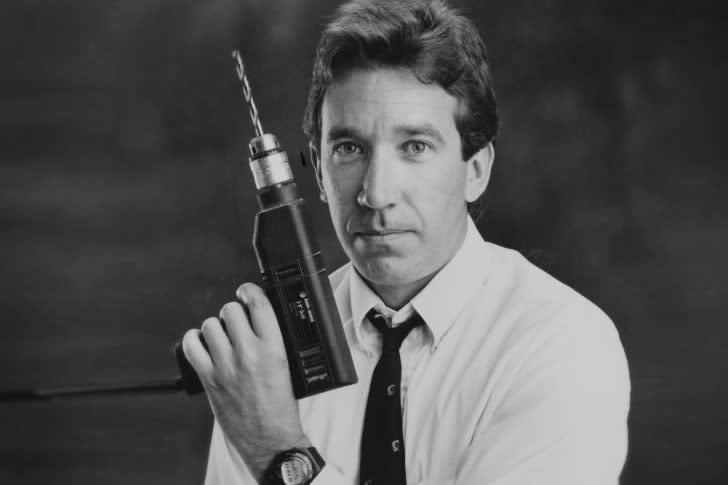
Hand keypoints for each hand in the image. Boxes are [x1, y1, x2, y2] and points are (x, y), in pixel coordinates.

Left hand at [182, 283, 310, 480]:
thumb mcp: (288, 366)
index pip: (258, 303)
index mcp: (274, 348)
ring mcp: (226, 366)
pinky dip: (193, 341)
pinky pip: (191, 346)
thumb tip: (259, 318)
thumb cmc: (282, 407)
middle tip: (236, 323)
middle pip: (229, 310)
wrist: (271, 439)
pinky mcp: (210, 379)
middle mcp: (249, 353)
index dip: (249, 291)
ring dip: (214, 328)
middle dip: (231, 313)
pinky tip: (201, 344)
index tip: (246, 292)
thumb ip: (273, 340)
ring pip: (209, 325)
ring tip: (221, 337)